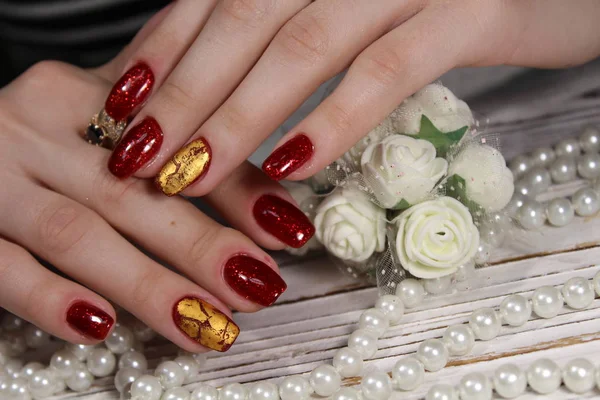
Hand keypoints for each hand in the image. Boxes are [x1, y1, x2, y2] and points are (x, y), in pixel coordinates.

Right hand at [0, 37, 314, 350]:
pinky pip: (3, 267)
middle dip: (204, 247)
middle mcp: (38, 127)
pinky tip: (101, 326)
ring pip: (79, 235)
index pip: (176, 138)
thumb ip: (185, 152)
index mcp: (85, 93)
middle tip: (259, 286)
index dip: (239, 189)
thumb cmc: (45, 141)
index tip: (287, 230)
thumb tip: (273, 207)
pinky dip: (51, 299)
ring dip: (150, 285)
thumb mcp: (108, 124)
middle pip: (134, 193)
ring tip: (208, 323)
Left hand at [105, 0, 599, 193]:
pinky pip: (387, 69)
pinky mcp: (469, 9)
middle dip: (186, 93)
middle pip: (245, 19)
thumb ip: (291, 26)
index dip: (165, 49)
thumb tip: (215, 82)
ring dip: (239, 115)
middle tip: (139, 157)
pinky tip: (290, 166)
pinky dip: (333, 120)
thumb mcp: (359, 4)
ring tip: (193, 173)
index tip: (124, 107)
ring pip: (302, 46)